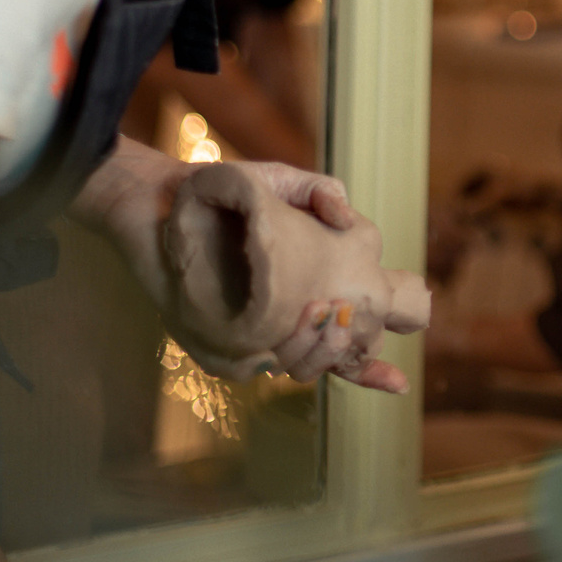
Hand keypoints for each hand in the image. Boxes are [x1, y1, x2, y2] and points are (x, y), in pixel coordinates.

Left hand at [75, 141, 423, 393]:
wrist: (162, 204)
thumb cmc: (224, 191)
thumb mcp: (278, 182)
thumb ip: (321, 192)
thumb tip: (347, 219)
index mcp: (312, 282)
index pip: (361, 324)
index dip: (382, 351)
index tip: (398, 379)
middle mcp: (291, 317)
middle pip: (343, 351)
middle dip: (356, 347)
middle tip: (348, 324)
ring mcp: (259, 332)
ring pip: (307, 360)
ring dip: (321, 349)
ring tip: (318, 317)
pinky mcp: (221, 341)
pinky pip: (255, 364)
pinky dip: (279, 356)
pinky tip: (282, 347)